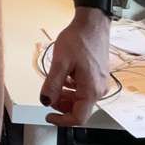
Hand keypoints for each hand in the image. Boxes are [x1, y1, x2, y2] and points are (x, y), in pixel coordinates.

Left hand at [39, 9, 110, 126]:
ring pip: (80, 99)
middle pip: (78, 108)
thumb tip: (45, 101)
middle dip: (61, 106)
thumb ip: (52, 84)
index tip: (47, 116)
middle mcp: (99, 90)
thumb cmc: (78, 40)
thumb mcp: (60, 62)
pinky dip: (71, 87)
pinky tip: (63, 76)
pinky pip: (83, 89)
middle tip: (47, 94)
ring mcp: (99, 83)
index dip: (61, 120)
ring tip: (54, 82)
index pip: (78, 117)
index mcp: (91, 90)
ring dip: (65, 96)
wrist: (92, 24)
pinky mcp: (97, 76)